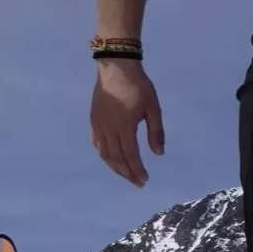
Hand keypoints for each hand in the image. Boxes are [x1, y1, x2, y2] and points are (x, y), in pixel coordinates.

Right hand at [91, 58, 165, 186]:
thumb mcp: (153, 108)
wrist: (116, 68)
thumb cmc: (138, 86)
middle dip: (127, 173)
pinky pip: (97, 144)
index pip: (130, 155)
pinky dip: (104, 155)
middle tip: (138, 183)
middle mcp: (108, 130)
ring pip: (104, 154)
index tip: (144, 180)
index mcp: (124, 127)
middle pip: (116, 158)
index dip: (137, 170)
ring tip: (126, 175)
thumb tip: (158, 154)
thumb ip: (156, 132)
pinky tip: (111, 159)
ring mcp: (98, 126)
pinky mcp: (93, 121)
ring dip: (115, 167)